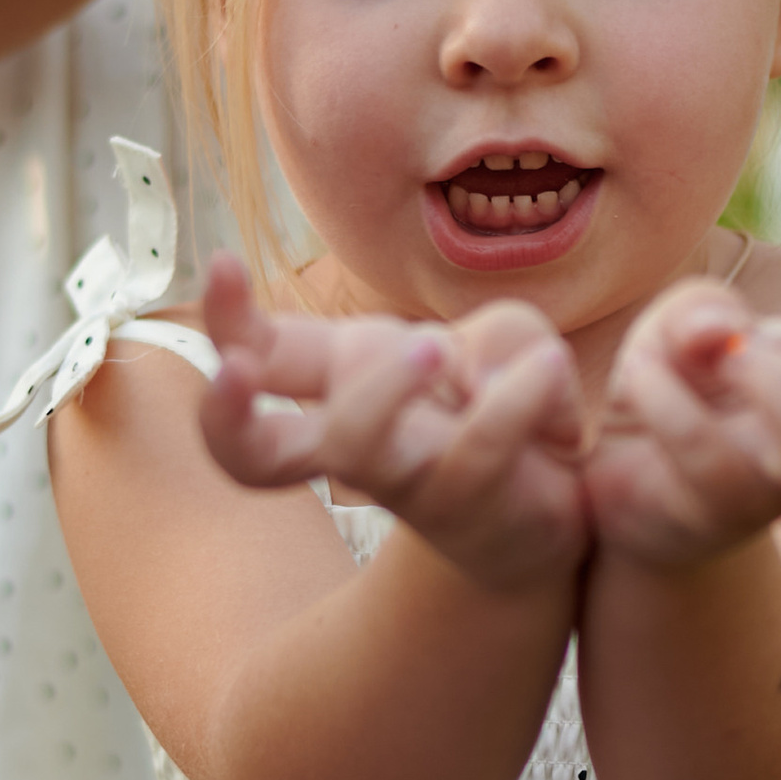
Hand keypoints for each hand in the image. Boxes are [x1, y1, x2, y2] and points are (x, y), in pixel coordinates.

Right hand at [193, 253, 589, 592]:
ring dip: (384, 383)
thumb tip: (482, 383)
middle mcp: (355, 443)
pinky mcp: (471, 504)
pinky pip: (478, 446)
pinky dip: (519, 395)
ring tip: (437, 346)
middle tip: (240, 366)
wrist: (558, 517)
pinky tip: (548, 368)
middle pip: (253, 453)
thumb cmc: (509, 413)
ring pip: (355, 443)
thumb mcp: (503, 344)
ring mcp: (407, 481)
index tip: (221, 262)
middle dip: (229, 413)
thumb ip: (492, 334)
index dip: (226, 321)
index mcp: (342, 384)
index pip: (262, 355)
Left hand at [585, 219, 780, 571]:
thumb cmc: (685, 383)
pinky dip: (661, 390)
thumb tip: (720, 335)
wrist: (622, 476)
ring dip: (767, 377)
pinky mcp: (720, 511)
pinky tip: (640, 375)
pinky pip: (705, 449)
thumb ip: (701, 311)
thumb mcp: (691, 320)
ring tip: (719, 353)